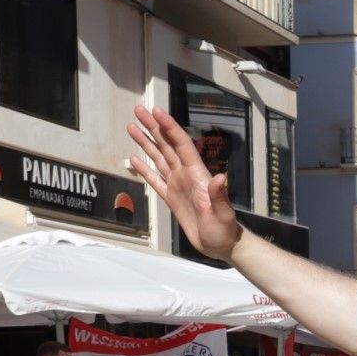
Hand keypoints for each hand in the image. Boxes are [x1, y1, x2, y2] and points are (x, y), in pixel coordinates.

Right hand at [127, 106, 245, 261]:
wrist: (222, 245)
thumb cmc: (225, 231)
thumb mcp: (223, 215)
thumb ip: (219, 196)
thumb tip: (220, 177)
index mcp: (197, 175)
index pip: (181, 145)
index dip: (169, 127)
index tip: (156, 111)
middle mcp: (186, 175)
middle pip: (166, 145)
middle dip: (153, 127)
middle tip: (139, 110)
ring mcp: (178, 185)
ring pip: (158, 158)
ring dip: (146, 142)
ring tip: (131, 127)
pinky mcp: (172, 198)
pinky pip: (155, 179)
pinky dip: (144, 169)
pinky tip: (134, 159)